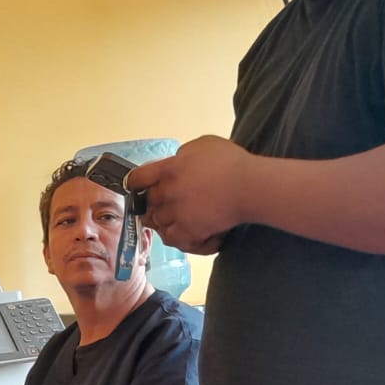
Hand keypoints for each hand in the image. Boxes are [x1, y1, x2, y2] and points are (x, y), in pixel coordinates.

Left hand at [127, 135, 253, 254]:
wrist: (250, 186)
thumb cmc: (231, 162)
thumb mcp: (202, 145)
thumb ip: (182, 154)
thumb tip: (175, 160)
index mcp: (167, 169)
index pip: (136, 178)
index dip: (134, 184)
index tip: (137, 188)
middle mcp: (167, 192)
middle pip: (148, 203)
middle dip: (156, 204)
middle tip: (171, 205)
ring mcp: (176, 213)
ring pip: (158, 223)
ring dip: (168, 221)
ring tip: (185, 220)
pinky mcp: (188, 231)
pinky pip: (171, 240)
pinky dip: (179, 238)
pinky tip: (192, 233)